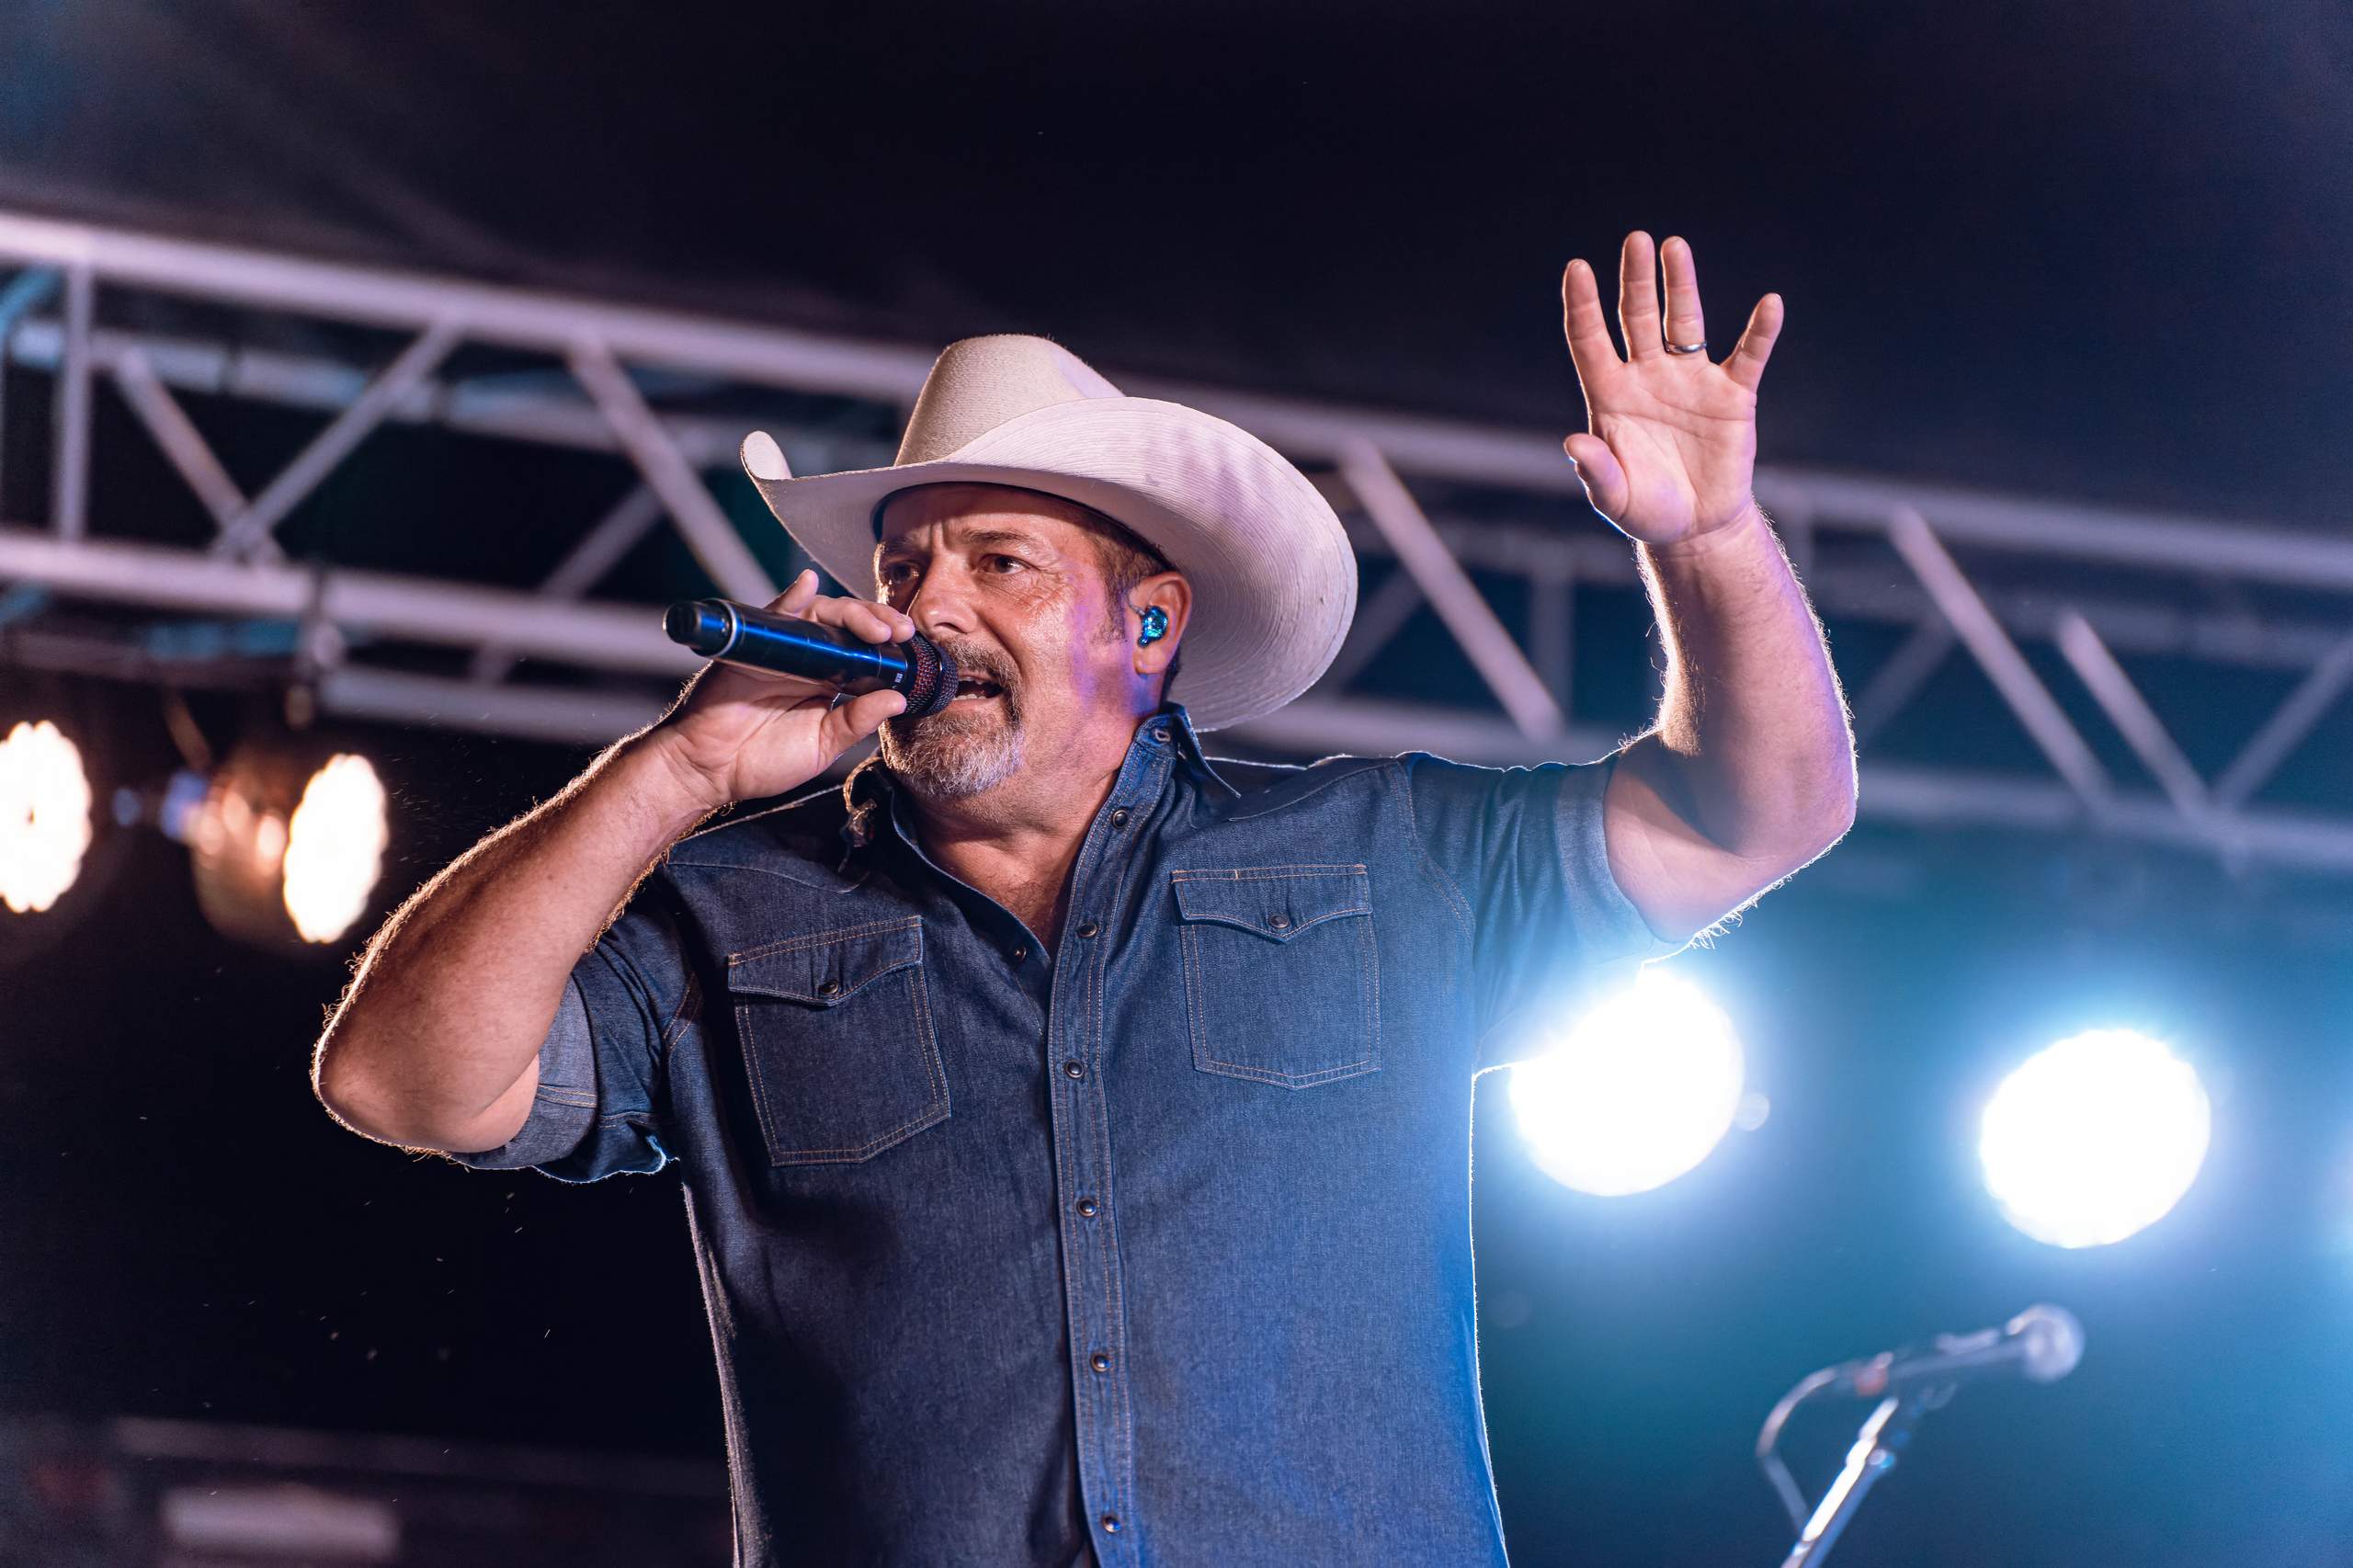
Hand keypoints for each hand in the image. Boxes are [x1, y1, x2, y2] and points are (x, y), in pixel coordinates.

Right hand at [645, 570, 913, 809]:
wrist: (708, 769)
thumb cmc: (760, 760)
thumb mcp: (822, 746)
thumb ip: (857, 721)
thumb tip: (897, 698)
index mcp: (829, 682)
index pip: (866, 651)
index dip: (890, 645)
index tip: (912, 647)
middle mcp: (809, 660)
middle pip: (850, 626)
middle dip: (878, 622)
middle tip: (900, 631)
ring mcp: (782, 648)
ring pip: (822, 615)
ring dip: (851, 613)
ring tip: (874, 625)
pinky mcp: (754, 645)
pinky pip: (775, 613)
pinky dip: (792, 596)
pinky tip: (808, 584)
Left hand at [1560, 232, 1782, 548]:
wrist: (1696, 527)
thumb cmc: (1646, 509)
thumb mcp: (1615, 497)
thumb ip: (1595, 472)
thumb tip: (1572, 444)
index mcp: (1611, 396)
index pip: (1590, 340)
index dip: (1582, 305)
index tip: (1576, 268)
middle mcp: (1648, 377)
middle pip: (1638, 317)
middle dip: (1635, 279)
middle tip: (1637, 240)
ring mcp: (1691, 380)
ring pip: (1685, 322)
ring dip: (1681, 286)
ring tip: (1674, 246)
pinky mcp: (1732, 395)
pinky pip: (1749, 356)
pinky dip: (1760, 332)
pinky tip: (1770, 305)